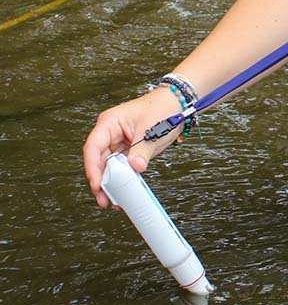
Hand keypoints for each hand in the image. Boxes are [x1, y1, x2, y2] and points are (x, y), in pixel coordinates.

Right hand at [83, 88, 182, 207]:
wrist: (178, 104)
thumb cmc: (162, 107)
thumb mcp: (152, 129)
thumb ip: (142, 150)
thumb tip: (135, 167)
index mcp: (110, 123)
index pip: (93, 147)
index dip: (92, 167)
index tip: (97, 183)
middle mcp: (111, 134)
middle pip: (98, 160)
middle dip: (100, 181)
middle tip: (104, 198)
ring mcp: (119, 143)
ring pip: (108, 167)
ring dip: (110, 183)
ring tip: (112, 200)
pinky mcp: (128, 151)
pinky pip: (121, 168)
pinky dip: (121, 179)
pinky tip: (123, 191)